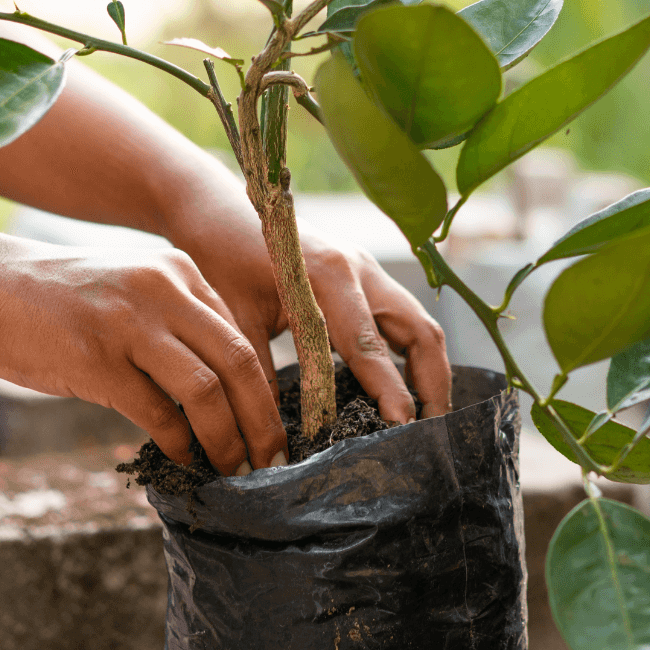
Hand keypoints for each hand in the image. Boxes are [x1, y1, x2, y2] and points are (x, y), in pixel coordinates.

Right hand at [0, 242, 287, 471]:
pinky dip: (178, 443)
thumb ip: (174, 326)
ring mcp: (130, 324)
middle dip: (262, 420)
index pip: (242, 335)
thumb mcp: (130, 290)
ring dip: (226, 439)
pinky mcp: (97, 359)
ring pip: (205, 390)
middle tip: (271, 462)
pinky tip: (182, 461)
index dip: (264, 389)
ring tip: (232, 470)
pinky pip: (156, 412)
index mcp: (179, 273)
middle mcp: (164, 291)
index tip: (272, 428)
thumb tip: (218, 393)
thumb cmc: (57, 300)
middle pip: (239, 361)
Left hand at [180, 214, 452, 425]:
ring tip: (427, 420)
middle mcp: (361, 270)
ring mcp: (369, 270)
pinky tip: (406, 390)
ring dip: (429, 372)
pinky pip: (405, 319)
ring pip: (421, 326)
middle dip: (432, 385)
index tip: (402, 429)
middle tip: (430, 434)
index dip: (389, 392)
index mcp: (329, 275)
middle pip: (420, 331)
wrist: (217, 208)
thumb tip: (274, 440)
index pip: (369, 346)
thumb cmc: (221, 256)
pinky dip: (413, 356)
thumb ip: (260, 374)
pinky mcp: (367, 276)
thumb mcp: (236, 317)